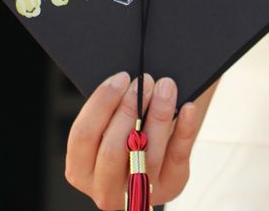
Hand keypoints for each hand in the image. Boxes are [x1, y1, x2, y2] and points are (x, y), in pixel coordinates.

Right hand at [65, 72, 200, 209]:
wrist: (155, 154)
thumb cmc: (125, 132)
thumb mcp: (107, 126)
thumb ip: (109, 111)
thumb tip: (124, 81)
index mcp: (80, 170)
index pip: (83, 135)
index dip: (101, 102)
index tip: (121, 77)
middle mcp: (104, 189)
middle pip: (112, 148)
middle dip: (130, 108)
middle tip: (146, 80)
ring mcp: (137, 192)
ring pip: (147, 154)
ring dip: (159, 114)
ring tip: (166, 87)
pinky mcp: (169, 186)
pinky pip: (177, 157)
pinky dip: (184, 130)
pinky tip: (187, 108)